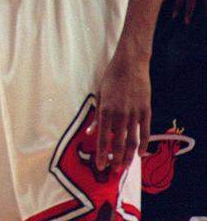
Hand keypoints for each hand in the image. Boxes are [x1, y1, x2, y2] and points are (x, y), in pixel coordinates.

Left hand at [91, 52, 149, 172]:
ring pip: (132, 141)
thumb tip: (89, 133)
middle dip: (115, 159)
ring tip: (125, 166)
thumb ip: (96, 117)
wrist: (130, 64)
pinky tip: (140, 154)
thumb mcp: (99, 95)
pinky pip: (145, 132)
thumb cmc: (111, 79)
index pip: (103, 138)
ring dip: (128, 156)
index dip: (101, 154)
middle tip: (113, 170)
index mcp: (105, 111)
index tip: (100, 165)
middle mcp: (120, 115)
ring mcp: (134, 113)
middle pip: (118, 143)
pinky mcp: (146, 111)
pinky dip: (143, 144)